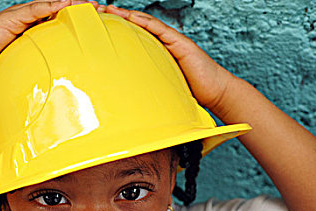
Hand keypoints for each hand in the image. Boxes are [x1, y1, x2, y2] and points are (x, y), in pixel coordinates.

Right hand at [0, 0, 93, 79]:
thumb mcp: (22, 62)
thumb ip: (38, 65)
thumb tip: (55, 81)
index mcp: (32, 27)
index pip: (58, 18)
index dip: (76, 17)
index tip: (95, 20)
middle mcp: (27, 18)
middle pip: (58, 8)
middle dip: (79, 7)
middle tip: (101, 9)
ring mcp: (20, 15)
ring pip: (50, 5)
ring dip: (71, 4)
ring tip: (89, 4)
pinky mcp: (13, 18)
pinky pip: (35, 10)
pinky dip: (52, 6)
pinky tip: (66, 4)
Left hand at [102, 5, 232, 110]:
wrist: (216, 92)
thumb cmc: (191, 93)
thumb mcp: (163, 89)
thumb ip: (147, 87)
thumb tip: (126, 96)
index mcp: (159, 54)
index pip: (135, 37)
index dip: (119, 29)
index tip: (101, 26)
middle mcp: (165, 44)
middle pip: (138, 27)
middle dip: (118, 18)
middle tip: (99, 12)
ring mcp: (173, 42)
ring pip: (147, 24)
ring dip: (128, 15)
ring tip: (110, 10)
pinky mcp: (181, 44)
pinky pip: (160, 30)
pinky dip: (145, 22)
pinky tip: (131, 17)